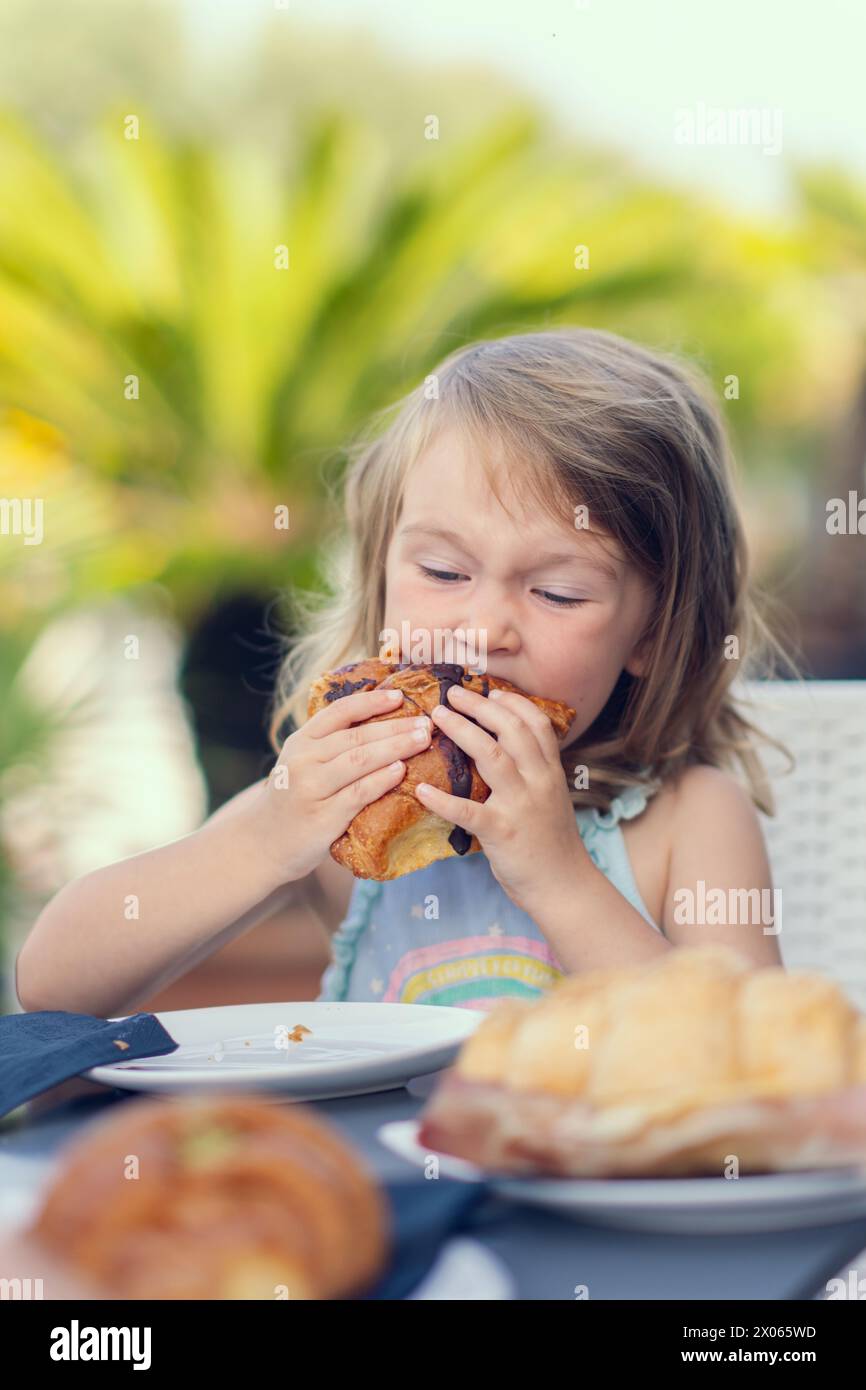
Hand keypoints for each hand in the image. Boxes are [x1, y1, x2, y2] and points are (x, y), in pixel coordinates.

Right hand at [245, 688, 432, 885]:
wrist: (262, 844)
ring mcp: (311, 788)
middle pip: (356, 736)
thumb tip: (383, 724)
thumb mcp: (301, 764)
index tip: (400, 696)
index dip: (371, 701)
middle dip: (395, 726)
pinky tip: (401, 770)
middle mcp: (303, 760)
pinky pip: (358, 793)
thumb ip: (330, 746)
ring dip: (396, 747)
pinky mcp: (322, 817)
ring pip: (359, 760)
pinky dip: (382, 779)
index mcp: (300, 741)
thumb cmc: (293, 800)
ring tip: (422, 740)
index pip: (338, 712)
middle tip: (427, 722)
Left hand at [415, 683, 585, 915]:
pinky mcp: (501, 833)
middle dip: (481, 707)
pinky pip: (468, 811)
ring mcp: (521, 806)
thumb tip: (503, 747)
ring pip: (492, 758)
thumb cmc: (551, 842)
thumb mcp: (551, 797)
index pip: (536, 724)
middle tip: (453, 694)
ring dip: (462, 732)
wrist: (563, 886)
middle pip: (512, 731)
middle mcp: (539, 781)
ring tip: (437, 718)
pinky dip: (443, 800)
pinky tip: (422, 790)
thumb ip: (533, 772)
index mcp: (550, 772)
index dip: (513, 703)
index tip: (491, 692)